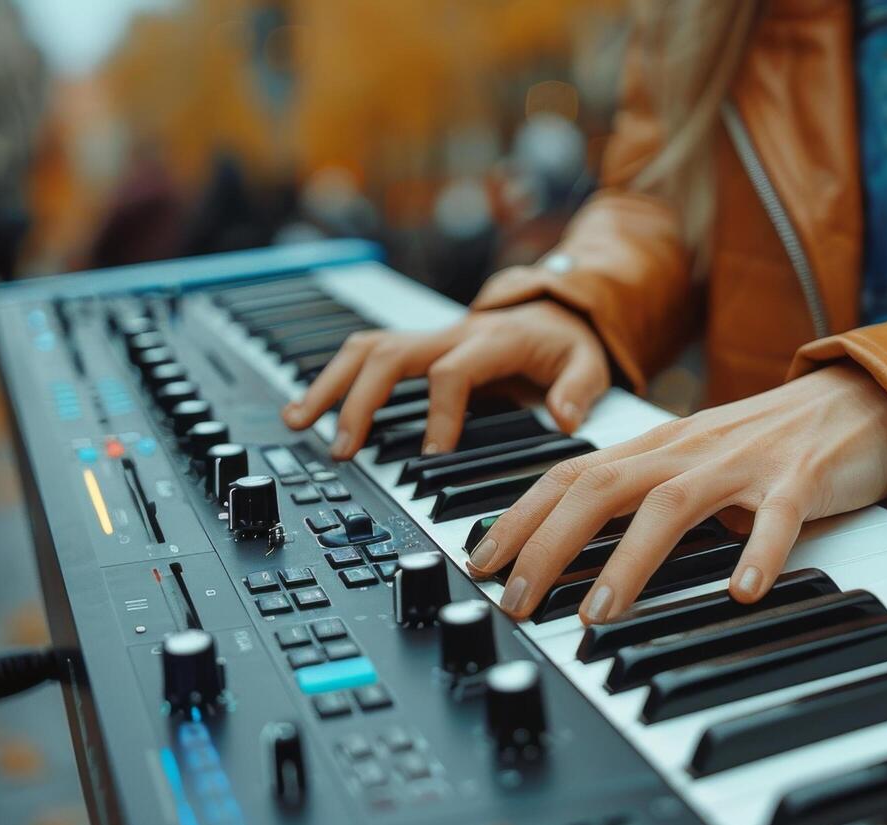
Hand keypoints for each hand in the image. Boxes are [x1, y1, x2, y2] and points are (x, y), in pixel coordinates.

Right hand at [281, 300, 608, 458]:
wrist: (555, 308)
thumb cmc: (567, 341)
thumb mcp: (589, 362)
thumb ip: (578, 389)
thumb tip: (563, 418)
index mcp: (493, 340)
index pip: (452, 372)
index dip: (440, 413)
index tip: (434, 454)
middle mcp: (452, 333)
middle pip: (389, 354)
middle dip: (360, 399)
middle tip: (342, 446)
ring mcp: (429, 337)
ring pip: (365, 349)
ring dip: (328, 383)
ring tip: (297, 421)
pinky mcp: (416, 347)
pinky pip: (366, 355)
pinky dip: (333, 378)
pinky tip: (308, 408)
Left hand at [468, 365, 886, 622]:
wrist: (860, 398)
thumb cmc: (770, 443)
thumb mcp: (693, 465)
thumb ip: (641, 496)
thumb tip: (570, 547)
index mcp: (657, 447)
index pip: (568, 475)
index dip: (518, 518)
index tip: (481, 565)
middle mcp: (689, 449)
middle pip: (600, 488)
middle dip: (548, 545)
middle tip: (519, 601)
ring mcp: (744, 462)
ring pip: (672, 504)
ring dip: (628, 561)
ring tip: (599, 613)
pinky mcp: (801, 479)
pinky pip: (778, 518)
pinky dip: (758, 554)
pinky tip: (742, 592)